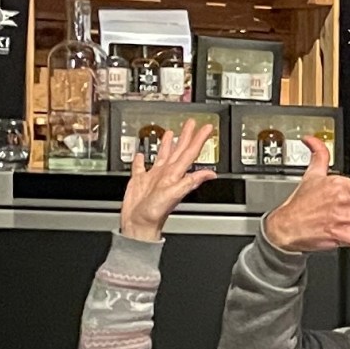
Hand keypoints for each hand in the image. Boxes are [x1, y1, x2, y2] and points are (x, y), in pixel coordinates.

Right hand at [118, 121, 216, 243]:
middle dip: (185, 136)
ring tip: (171, 132)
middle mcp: (166, 174)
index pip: (190, 153)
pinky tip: (141, 154)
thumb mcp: (174, 194)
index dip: (198, 140)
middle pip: (178, 151)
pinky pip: (140, 167)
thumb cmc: (155, 213)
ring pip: (162, 156)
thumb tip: (211, 173)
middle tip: (191, 123)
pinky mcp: (139, 181)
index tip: (206, 128)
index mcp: (175, 175)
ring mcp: (153, 177)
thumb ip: (191, 182)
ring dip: (167, 144)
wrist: (138, 225)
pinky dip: (141, 160)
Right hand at [261, 136, 349, 263]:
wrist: (284, 227)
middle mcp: (342, 199)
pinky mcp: (343, 234)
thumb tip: (312, 140)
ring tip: (348, 227)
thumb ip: (318, 155)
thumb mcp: (311, 176)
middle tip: (344, 216)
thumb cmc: (299, 205)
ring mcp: (343, 217)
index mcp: (338, 183)